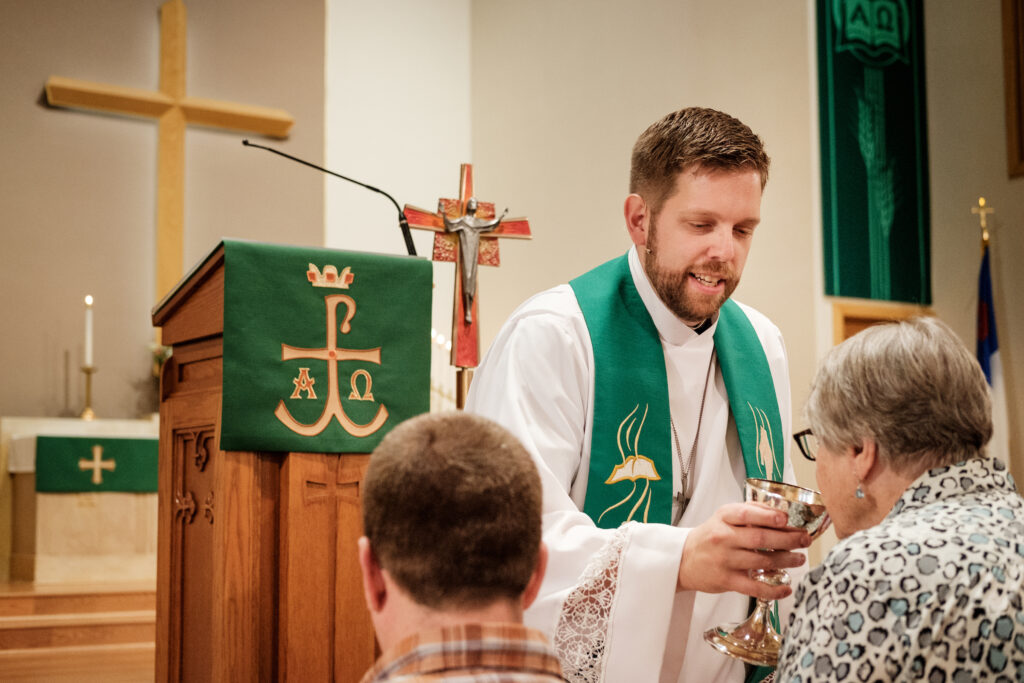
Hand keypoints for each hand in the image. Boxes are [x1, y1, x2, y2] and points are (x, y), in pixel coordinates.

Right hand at [677, 502, 809, 599]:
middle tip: (804, 539)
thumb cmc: (710, 537)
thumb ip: (749, 511)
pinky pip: (754, 587)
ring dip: (786, 561)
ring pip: (762, 562)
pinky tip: (786, 588)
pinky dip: (773, 590)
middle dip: (788, 540)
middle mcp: (723, 537)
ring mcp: (725, 560)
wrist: (684, 559)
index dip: (768, 516)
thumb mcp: (723, 517)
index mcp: (723, 518)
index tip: (786, 519)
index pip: (746, 513)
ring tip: (799, 559)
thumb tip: (779, 511)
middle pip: (760, 539)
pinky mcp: (727, 580)